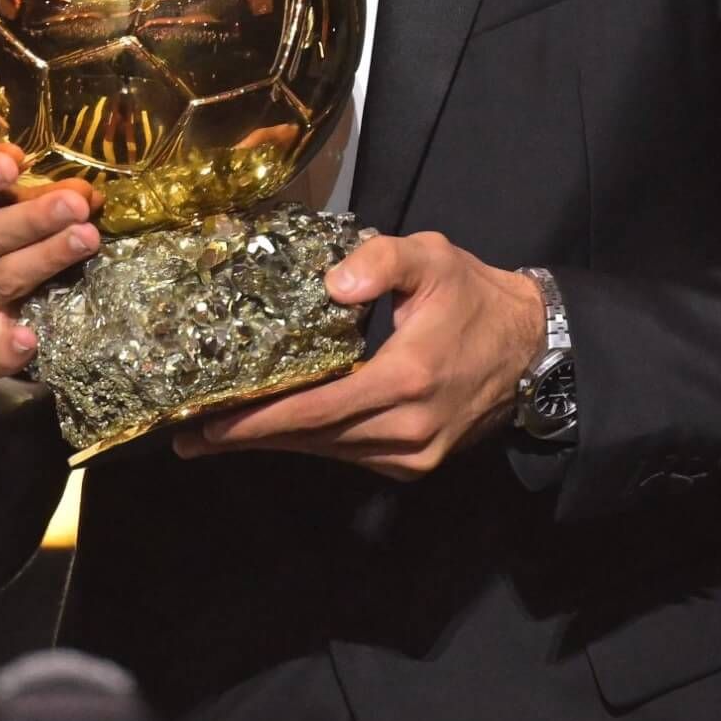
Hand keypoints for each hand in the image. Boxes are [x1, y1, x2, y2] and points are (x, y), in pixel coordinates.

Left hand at [174, 231, 541, 479]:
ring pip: (328, 452)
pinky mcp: (415, 463)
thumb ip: (381, 260)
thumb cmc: (473, 297)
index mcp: (407, 379)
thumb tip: (332, 284)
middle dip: (249, 438)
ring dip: (274, 443)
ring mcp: (413, 454)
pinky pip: (348, 454)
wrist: (532, 349)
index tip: (208, 423)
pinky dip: (310, 443)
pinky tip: (273, 432)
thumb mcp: (432, 257)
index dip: (258, 420)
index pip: (316, 409)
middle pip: (312, 439)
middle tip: (187, 437)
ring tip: (216, 437)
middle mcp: (407, 428)